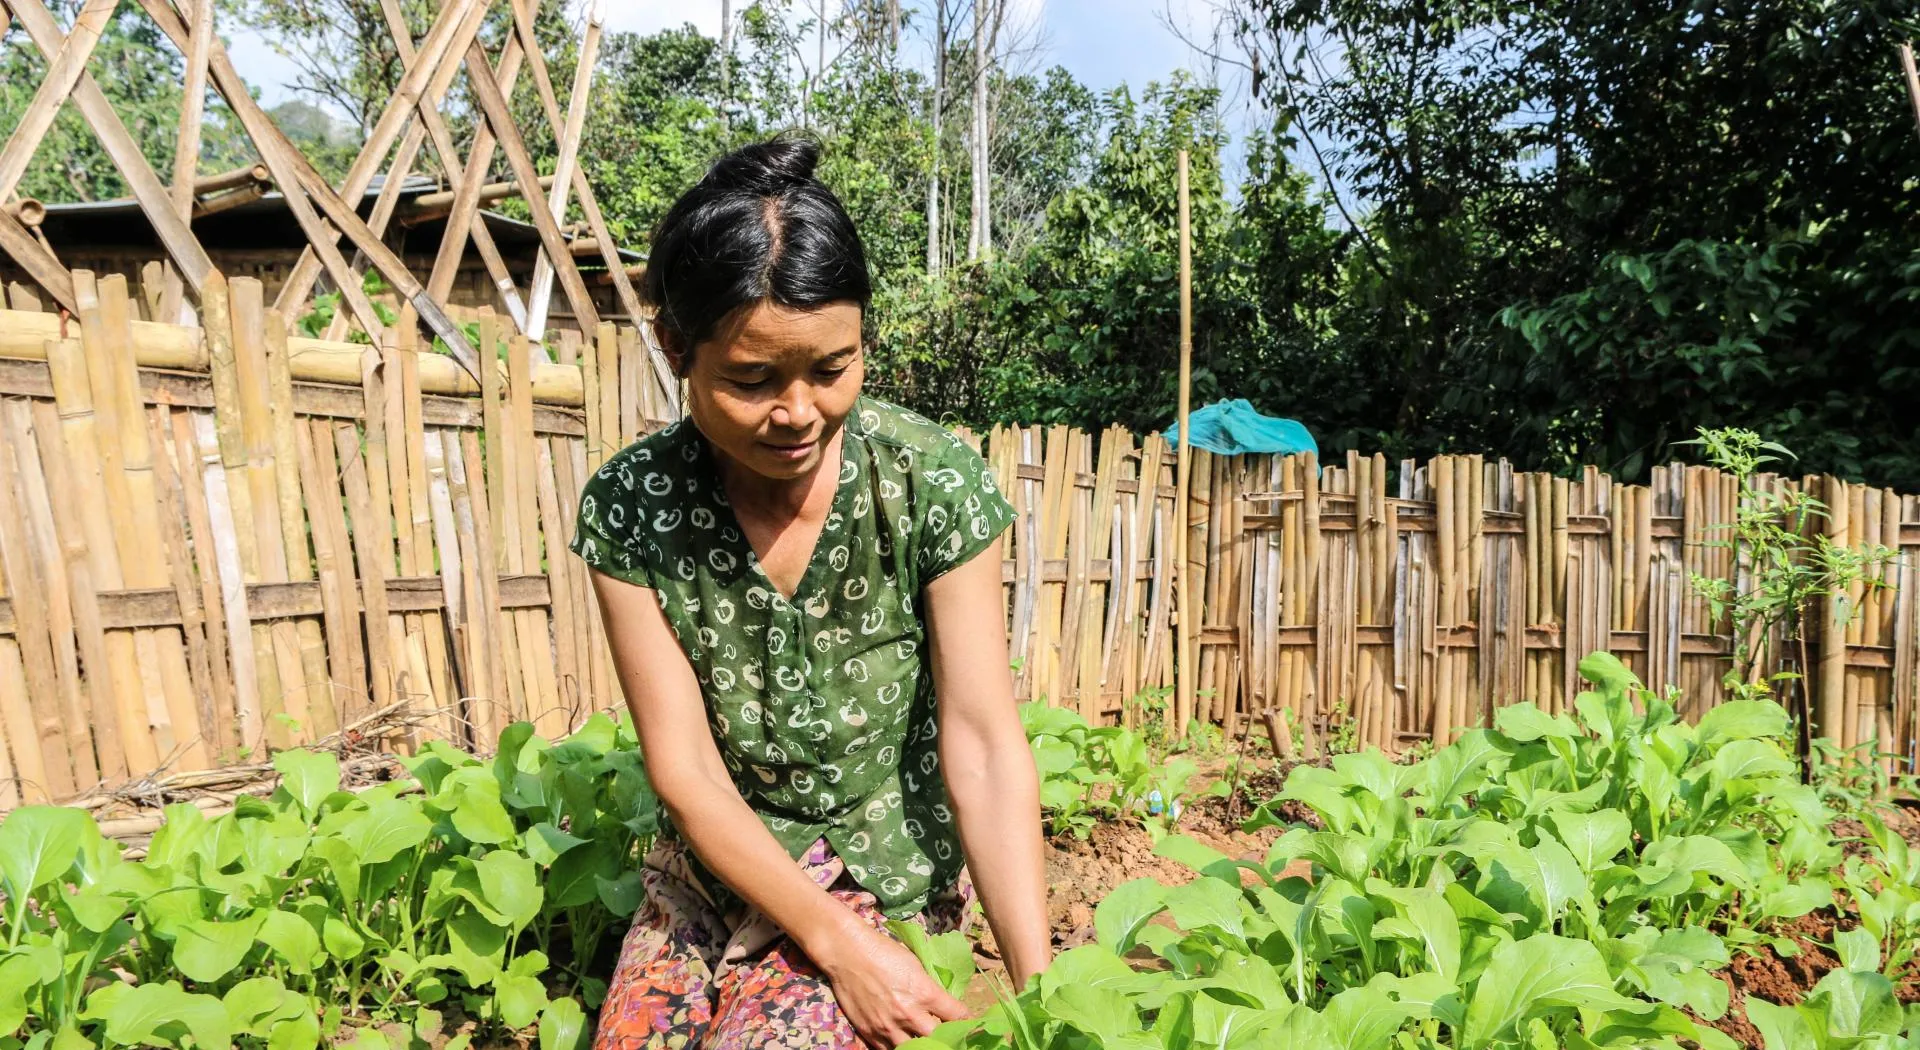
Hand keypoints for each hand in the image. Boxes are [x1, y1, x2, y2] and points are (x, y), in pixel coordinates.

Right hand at [813, 919, 968, 1047]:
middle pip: (938, 1039)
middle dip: (947, 1038)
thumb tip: (941, 1003)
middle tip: (950, 1037)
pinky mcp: (870, 1033)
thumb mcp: (915, 964)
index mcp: (924, 992)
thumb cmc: (883, 952)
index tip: (970, 1023)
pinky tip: (905, 1042)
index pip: (956, 1015)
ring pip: (914, 1049)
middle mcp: (909, 1013)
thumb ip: (929, 988)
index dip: (967, 1020)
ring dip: (922, 1045)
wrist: (848, 954)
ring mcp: (888, 1026)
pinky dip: (899, 1048)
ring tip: (926, 1040)